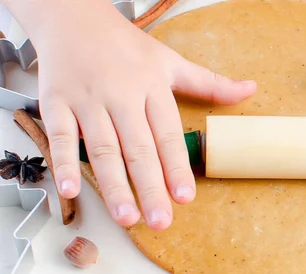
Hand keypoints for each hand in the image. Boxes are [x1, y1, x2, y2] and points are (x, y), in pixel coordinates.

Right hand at [20, 1, 255, 229]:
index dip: (178, 167)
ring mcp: (86, 100)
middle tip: (161, 221)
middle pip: (138, 148)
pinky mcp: (55, 102)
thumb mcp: (171, 60)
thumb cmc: (125, 46)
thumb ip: (209, 83)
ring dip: (113, 185)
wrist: (71, 15)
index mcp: (151, 87)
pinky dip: (63, 163)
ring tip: (126, 217)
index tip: (186, 197)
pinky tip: (71, 191)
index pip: (168, 135)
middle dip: (150, 188)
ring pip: (102, 148)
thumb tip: (250, 89)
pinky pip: (58, 136)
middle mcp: (121, 96)